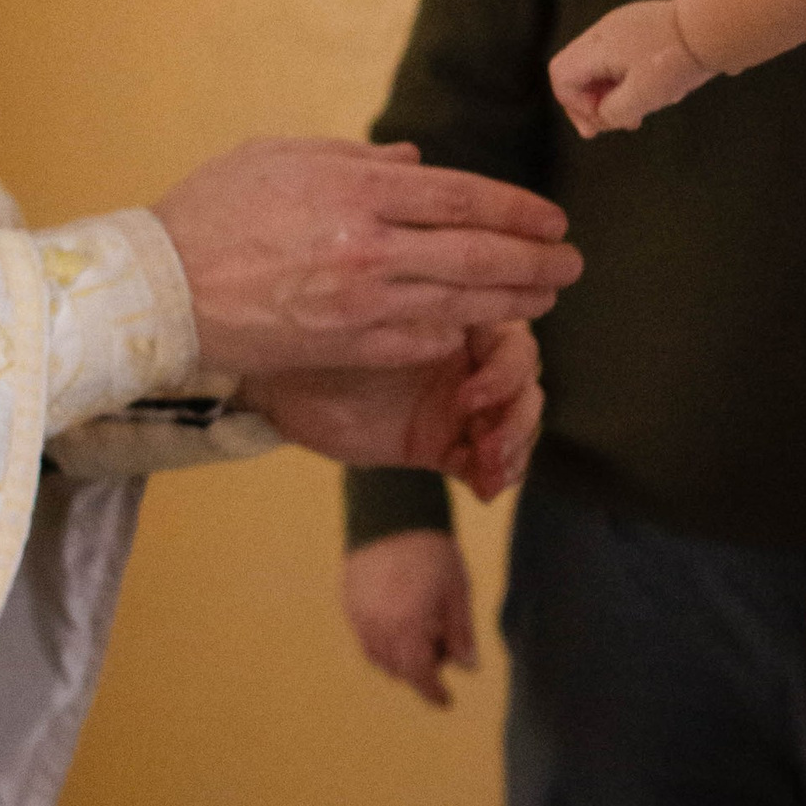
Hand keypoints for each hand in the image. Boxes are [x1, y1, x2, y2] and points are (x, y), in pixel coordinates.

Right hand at [155, 138, 578, 380]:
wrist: (158, 289)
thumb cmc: (213, 210)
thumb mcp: (283, 157)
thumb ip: (356, 159)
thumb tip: (417, 161)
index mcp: (359, 191)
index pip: (464, 196)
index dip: (518, 208)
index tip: (551, 217)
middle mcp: (371, 247)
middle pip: (479, 253)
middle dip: (536, 259)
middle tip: (572, 261)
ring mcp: (361, 304)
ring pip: (461, 303)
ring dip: (514, 300)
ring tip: (547, 296)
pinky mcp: (346, 347)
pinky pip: (421, 341)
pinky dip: (457, 333)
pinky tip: (481, 329)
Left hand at [244, 320, 543, 495]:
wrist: (280, 385)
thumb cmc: (320, 340)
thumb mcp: (367, 331)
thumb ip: (415, 328)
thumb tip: (461, 327)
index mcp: (458, 317)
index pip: (512, 338)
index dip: (507, 371)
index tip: (472, 397)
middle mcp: (468, 356)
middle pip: (525, 382)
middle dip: (517, 415)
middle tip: (487, 441)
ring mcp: (460, 403)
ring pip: (517, 421)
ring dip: (515, 446)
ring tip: (488, 466)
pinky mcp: (447, 444)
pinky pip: (491, 461)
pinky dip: (500, 475)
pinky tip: (487, 489)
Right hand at [343, 530, 477, 706]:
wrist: (393, 513)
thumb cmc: (433, 552)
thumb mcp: (457, 592)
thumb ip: (462, 634)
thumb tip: (469, 667)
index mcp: (408, 628)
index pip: (420, 676)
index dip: (434, 693)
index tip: (446, 702)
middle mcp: (378, 629)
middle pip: (398, 669)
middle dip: (421, 669)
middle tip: (442, 646)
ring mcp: (359, 617)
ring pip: (378, 657)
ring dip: (400, 657)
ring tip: (422, 629)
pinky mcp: (349, 604)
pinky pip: (365, 637)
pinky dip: (383, 641)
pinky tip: (400, 619)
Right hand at [550, 0, 712, 135]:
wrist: (716, 27)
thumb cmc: (676, 62)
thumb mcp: (640, 97)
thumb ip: (611, 113)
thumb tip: (603, 117)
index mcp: (597, 45)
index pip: (561, 76)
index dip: (574, 105)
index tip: (603, 120)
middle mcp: (605, 31)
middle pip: (577, 71)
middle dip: (592, 102)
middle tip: (615, 122)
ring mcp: (625, 26)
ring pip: (601, 66)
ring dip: (613, 92)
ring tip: (638, 112)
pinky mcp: (645, 28)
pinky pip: (623, 57)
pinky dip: (629, 79)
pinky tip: (655, 91)